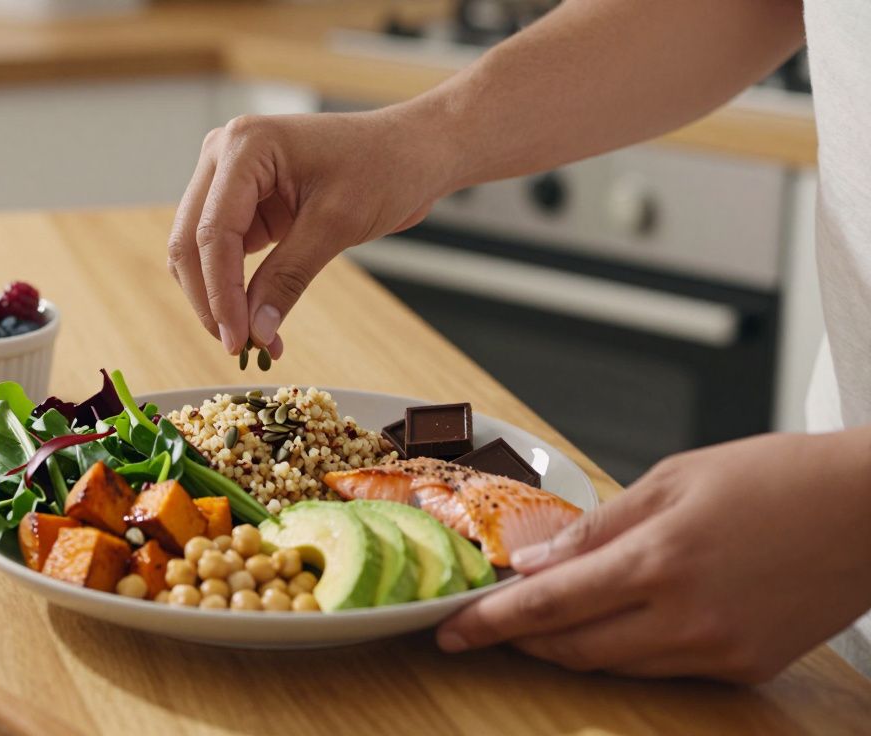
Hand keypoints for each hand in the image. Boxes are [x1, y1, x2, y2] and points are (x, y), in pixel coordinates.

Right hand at [167, 107, 452, 355]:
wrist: (413, 149)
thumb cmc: (384, 167)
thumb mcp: (336, 224)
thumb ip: (288, 277)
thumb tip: (256, 332)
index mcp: (245, 146)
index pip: (213, 232)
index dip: (220, 293)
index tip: (236, 341)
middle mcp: (224, 154)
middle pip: (190, 240)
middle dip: (210, 299)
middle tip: (238, 347)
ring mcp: (229, 176)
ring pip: (198, 249)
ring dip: (217, 297)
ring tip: (251, 337)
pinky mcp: (243, 200)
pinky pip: (223, 250)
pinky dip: (234, 286)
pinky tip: (257, 317)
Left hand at [436, 430, 870, 681]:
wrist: (870, 511)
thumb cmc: (775, 479)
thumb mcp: (673, 480)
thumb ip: (599, 528)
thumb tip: (536, 563)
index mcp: (658, 560)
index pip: (549, 604)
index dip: (492, 622)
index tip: (449, 631)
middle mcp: (684, 618)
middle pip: (573, 648)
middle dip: (519, 641)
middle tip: (481, 628)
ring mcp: (717, 651)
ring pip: (613, 665)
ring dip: (566, 647)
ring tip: (535, 624)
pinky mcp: (744, 668)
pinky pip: (662, 668)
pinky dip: (624, 649)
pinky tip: (610, 623)